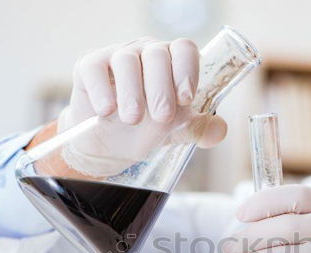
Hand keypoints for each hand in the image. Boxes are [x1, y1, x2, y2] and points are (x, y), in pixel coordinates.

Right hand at [56, 37, 226, 177]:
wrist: (109, 144)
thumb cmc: (146, 129)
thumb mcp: (176, 131)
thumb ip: (199, 129)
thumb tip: (220, 130)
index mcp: (172, 62)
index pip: (184, 49)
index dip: (187, 70)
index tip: (186, 98)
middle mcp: (146, 52)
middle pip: (157, 54)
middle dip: (161, 88)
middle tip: (161, 117)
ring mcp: (117, 55)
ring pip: (127, 60)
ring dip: (132, 92)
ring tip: (133, 119)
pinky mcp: (90, 65)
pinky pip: (96, 68)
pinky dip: (103, 91)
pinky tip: (106, 111)